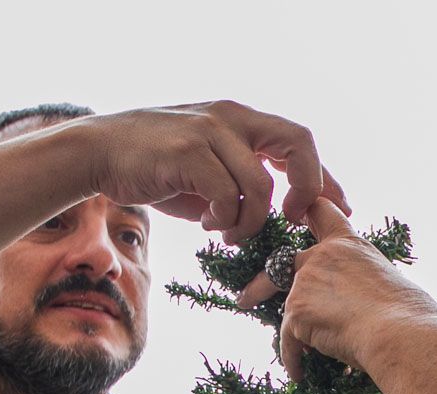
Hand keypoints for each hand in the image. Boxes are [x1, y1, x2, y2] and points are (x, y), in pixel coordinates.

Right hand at [78, 102, 347, 243]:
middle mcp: (231, 118)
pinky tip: (209, 224)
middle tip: (289, 220)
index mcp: (241, 120)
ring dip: (250, 221)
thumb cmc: (156, 166)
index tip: (336, 209)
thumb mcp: (208, 171)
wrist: (100, 152)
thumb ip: (241, 184)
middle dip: (305, 190)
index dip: (323, 178)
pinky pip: (227, 195)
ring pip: (261, 185)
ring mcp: (210, 131)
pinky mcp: (189, 151)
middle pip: (298, 145)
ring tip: (229, 232)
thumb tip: (277, 215)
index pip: (299, 141)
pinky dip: (224, 219)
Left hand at [241, 199, 436, 379]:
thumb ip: (368, 284)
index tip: (292, 218)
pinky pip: (288, 342)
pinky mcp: (295, 313)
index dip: (304, 211)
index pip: (320, 210)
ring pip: (287, 308)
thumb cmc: (411, 315)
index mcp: (349, 244)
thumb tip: (370, 306)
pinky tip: (300, 376)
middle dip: (263, 283)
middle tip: (248, 296)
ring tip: (295, 358)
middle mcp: (321, 256)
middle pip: (282, 262)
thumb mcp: (390, 283)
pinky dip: (294, 360)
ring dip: (290, 333)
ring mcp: (304, 283)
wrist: (400, 334)